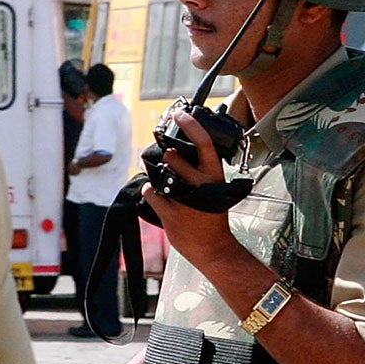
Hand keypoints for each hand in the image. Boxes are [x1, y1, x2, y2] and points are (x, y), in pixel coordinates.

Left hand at [140, 111, 237, 265]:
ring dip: (155, 174)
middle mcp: (201, 185)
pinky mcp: (171, 215)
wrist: (213, 248)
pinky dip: (149, 191)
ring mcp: (186, 200)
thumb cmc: (211, 214)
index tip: (177, 114)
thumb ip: (200, 170)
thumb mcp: (214, 187)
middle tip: (166, 158)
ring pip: (158, 175)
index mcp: (215, 175)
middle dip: (165, 155)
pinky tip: (156, 195)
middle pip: (173, 157)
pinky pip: (150, 193)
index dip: (190, 125)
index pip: (203, 143)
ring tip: (162, 181)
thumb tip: (178, 149)